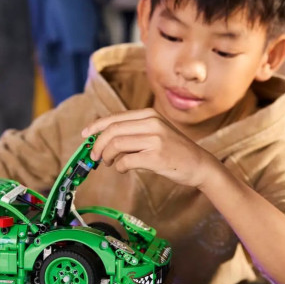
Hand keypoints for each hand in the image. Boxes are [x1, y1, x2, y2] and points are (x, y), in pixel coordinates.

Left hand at [81, 109, 214, 188]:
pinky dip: (119, 167)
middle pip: (112, 130)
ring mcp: (155, 139)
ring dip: (106, 156)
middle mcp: (152, 123)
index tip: (85, 135)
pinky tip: (123, 169)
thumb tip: (102, 138)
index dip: (96, 126)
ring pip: (116, 144)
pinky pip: (126, 161)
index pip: (115, 117)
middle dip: (98, 144)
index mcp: (149, 114)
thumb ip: (133, 131)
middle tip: (94, 157)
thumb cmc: (174, 150)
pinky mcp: (156, 156)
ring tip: (108, 163)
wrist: (199, 164)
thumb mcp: (155, 132)